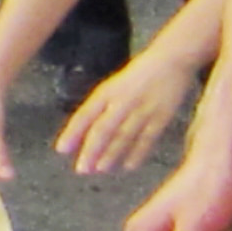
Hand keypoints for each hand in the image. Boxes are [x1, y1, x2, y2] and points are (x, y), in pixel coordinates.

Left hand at [62, 50, 199, 176]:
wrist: (170, 61)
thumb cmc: (138, 75)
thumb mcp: (113, 86)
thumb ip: (100, 106)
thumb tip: (83, 130)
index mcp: (106, 92)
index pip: (85, 115)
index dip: (73, 133)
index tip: (61, 149)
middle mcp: (122, 101)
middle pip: (103, 129)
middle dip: (91, 150)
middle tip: (81, 168)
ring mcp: (142, 109)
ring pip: (124, 136)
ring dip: (111, 154)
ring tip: (100, 169)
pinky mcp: (161, 117)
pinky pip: (147, 138)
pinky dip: (138, 153)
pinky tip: (129, 166)